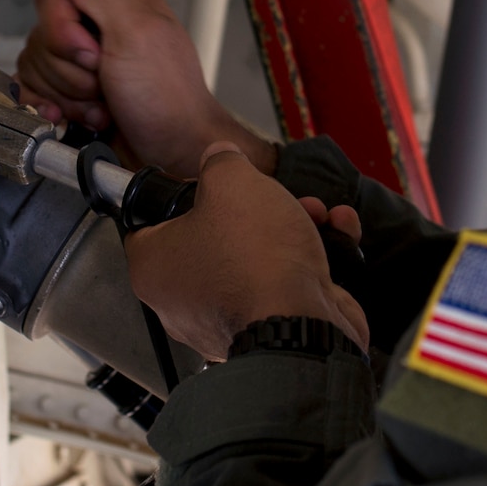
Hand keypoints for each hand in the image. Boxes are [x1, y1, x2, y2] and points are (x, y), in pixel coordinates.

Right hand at [16, 0, 274, 176]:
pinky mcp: (72, 93)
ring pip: (37, 67)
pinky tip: (81, 118)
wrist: (173, 156)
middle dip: (70, 71)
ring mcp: (84, 63)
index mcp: (116, 0)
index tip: (94, 53)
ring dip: (69, 95)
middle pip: (41, 35)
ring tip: (104, 105)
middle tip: (105, 82)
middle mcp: (98, 27)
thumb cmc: (167, 97)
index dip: (64, 31)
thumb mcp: (134, 31)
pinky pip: (36, 93)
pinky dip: (55, 110)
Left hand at [125, 144, 368, 360]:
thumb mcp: (230, 182)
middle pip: (215, 237)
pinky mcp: (271, 328)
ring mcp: (229, 317)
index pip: (150, 224)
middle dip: (255, 208)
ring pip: (256, 258)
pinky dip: (314, 257)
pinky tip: (336, 232)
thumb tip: (220, 157)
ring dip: (291, 226)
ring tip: (314, 212)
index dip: (178, 197)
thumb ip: (220, 163)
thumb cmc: (253, 259)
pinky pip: (286, 283)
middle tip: (270, 194)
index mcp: (154, 267)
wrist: (303, 324)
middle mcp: (183, 300)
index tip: (203, 185)